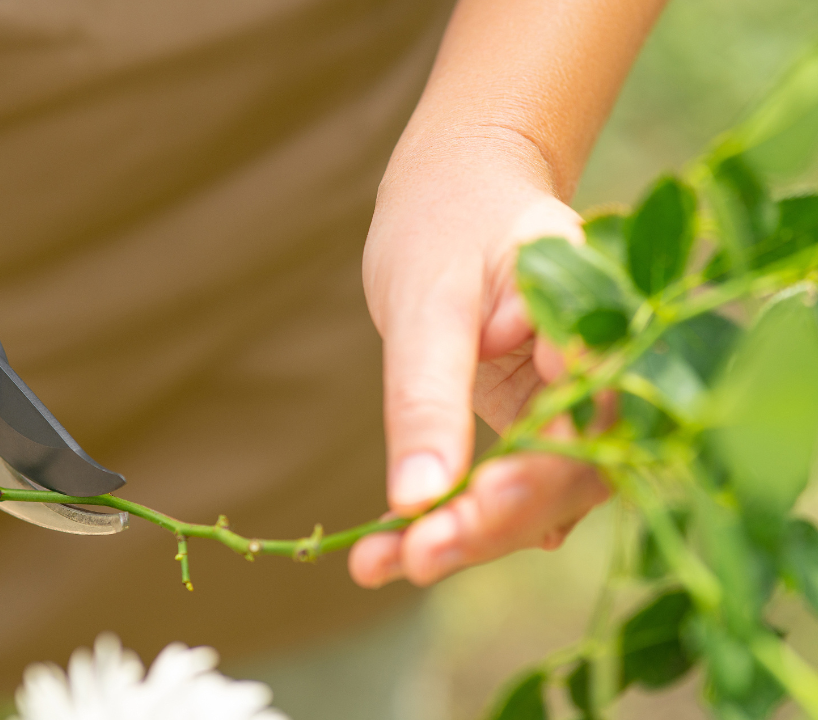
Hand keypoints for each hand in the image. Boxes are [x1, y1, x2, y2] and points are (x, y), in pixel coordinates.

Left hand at [348, 129, 608, 587]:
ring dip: (464, 534)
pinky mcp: (538, 414)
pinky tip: (415, 547)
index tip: (440, 528)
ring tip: (378, 563)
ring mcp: (572, 399)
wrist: (455, 185)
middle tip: (404, 558)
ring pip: (534, 491)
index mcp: (597, 328)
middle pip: (562, 479)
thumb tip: (417, 499)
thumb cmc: (445, 220)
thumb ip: (429, 395)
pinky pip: (510, 475)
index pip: (578, 435)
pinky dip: (461, 511)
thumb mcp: (429, 300)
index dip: (517, 495)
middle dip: (483, 528)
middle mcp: (601, 374)